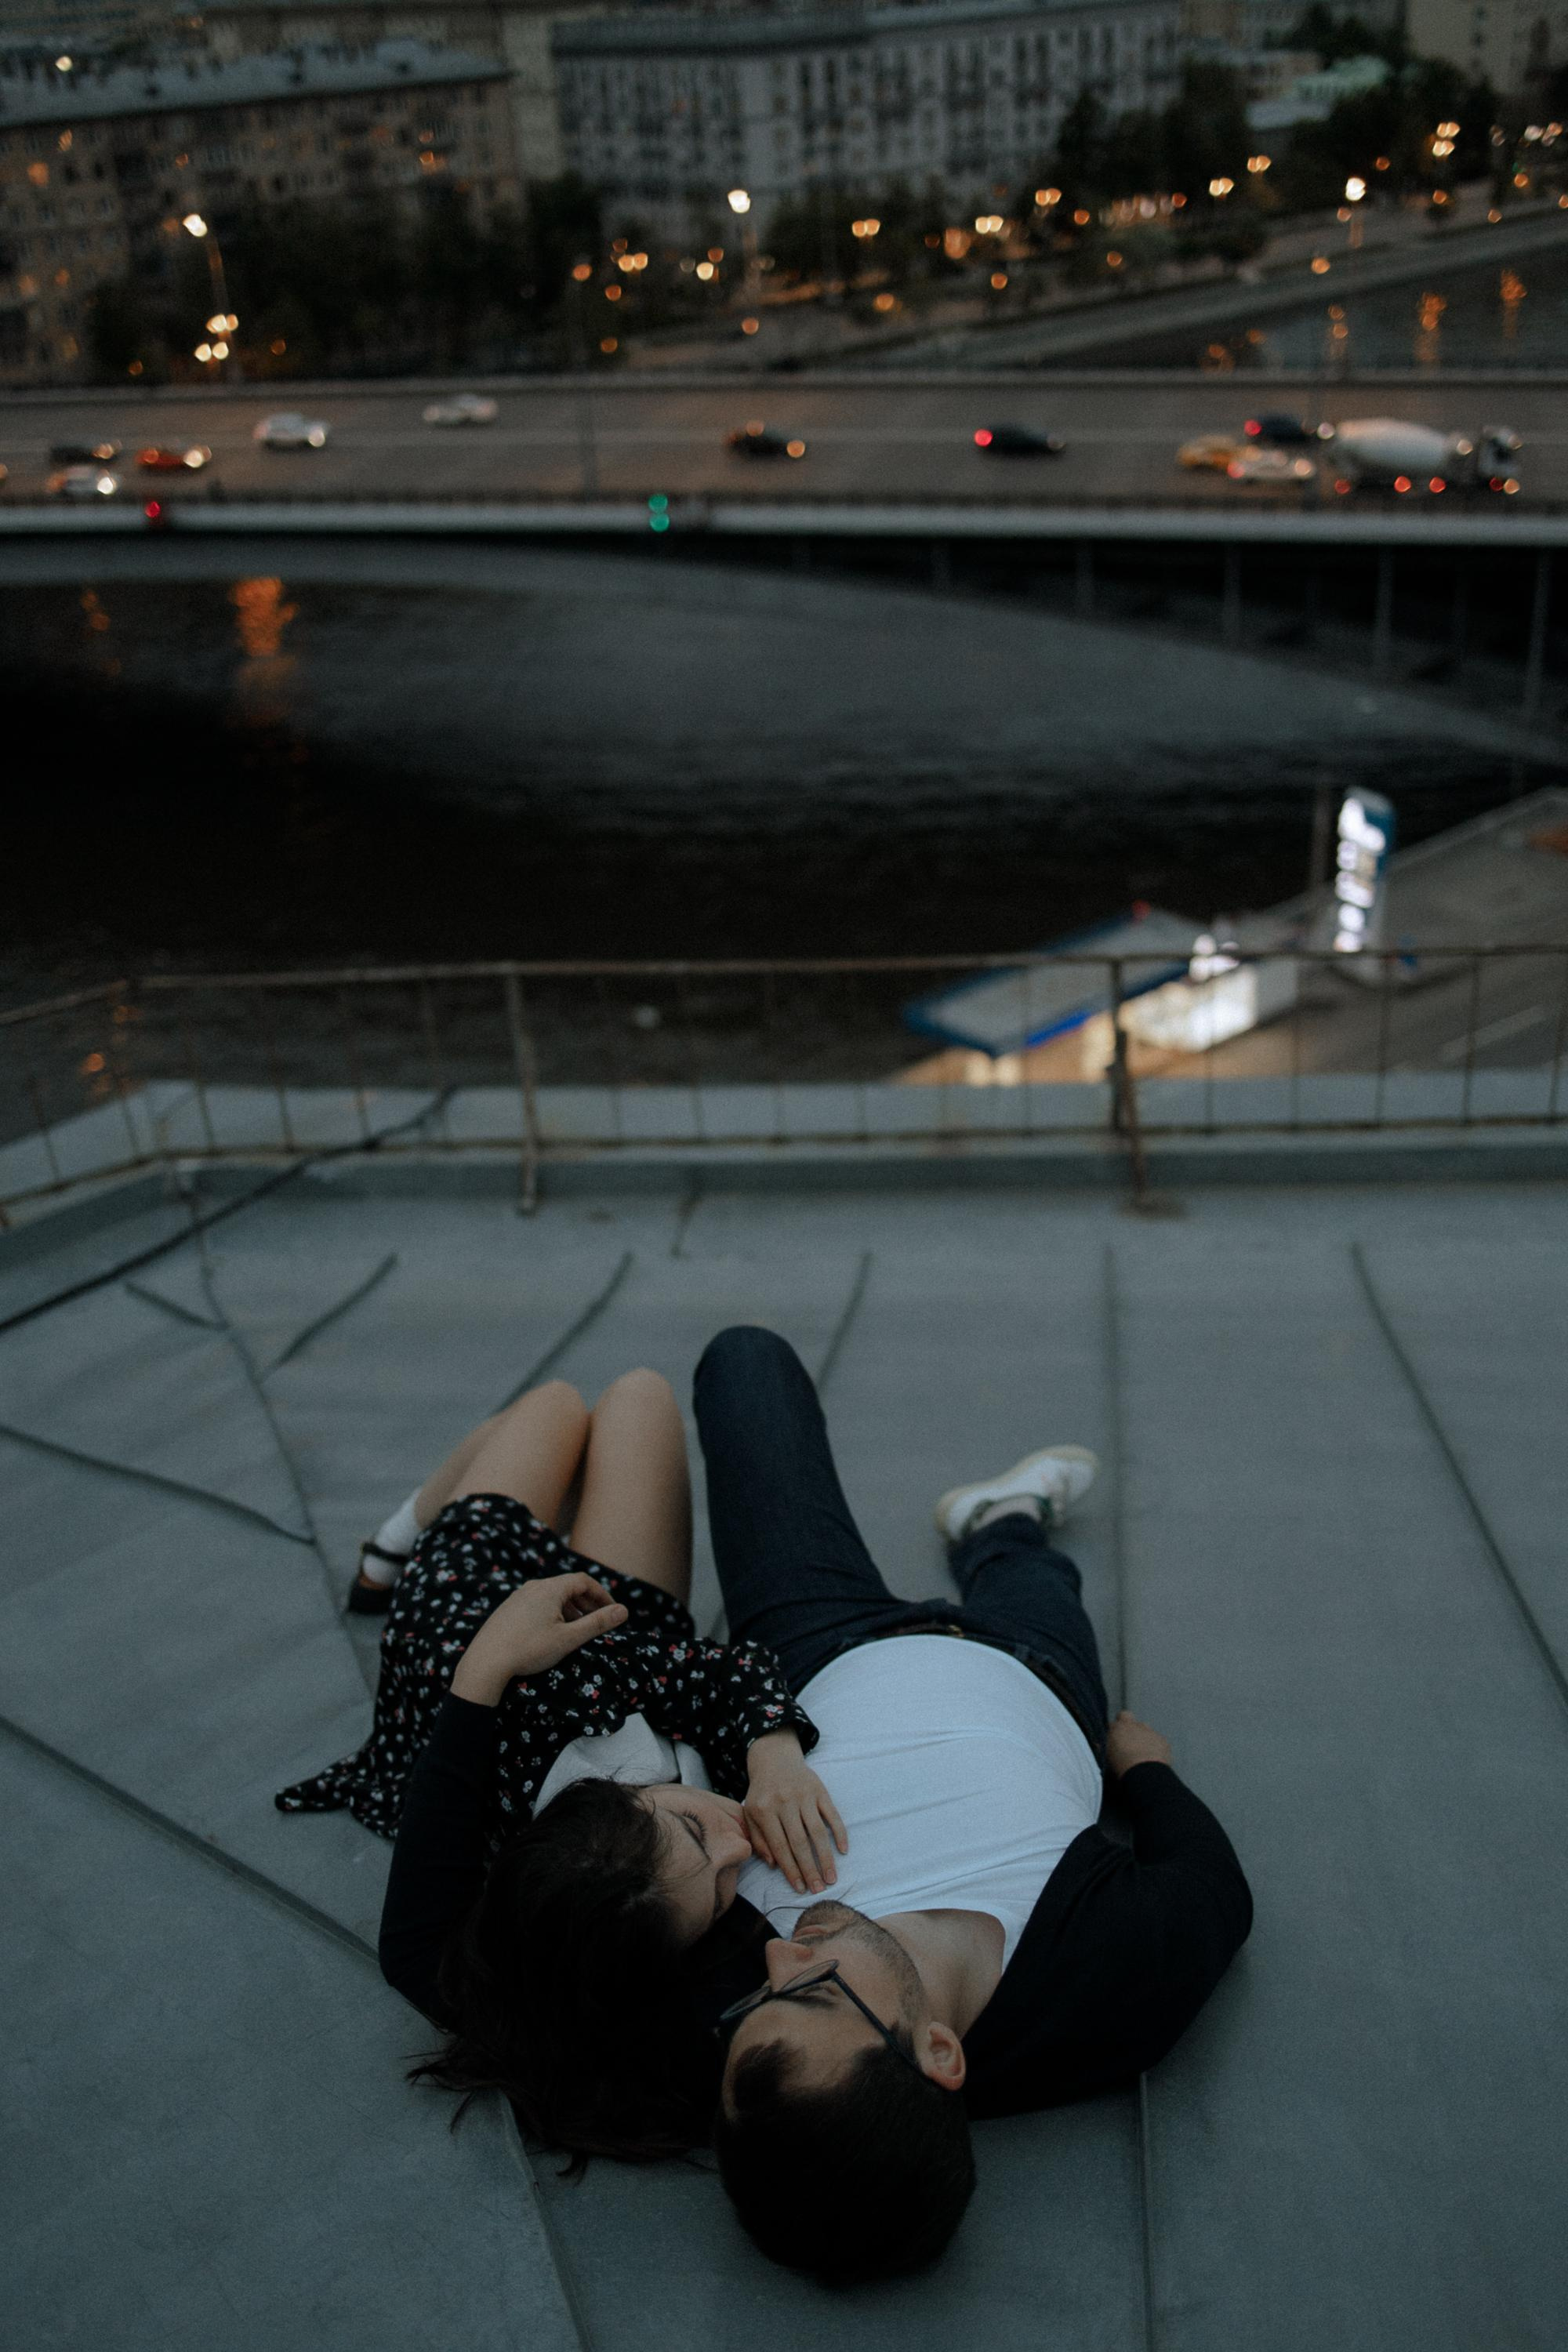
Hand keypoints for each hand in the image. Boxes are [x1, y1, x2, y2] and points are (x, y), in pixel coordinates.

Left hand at [450, 1573, 627, 1707]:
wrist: (485, 1663)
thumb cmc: (529, 1650)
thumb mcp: (568, 1639)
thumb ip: (597, 1623)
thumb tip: (624, 1611)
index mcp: (549, 1588)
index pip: (583, 1581)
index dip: (601, 1595)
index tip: (612, 1612)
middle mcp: (533, 1586)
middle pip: (567, 1586)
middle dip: (586, 1603)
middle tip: (598, 1621)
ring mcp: (517, 1597)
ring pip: (551, 1596)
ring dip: (569, 1609)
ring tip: (577, 1630)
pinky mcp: (507, 1609)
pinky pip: (536, 1604)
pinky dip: (552, 1613)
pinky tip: (551, 1633)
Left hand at [744, 1731, 848, 1895]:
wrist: (774, 1758)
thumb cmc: (762, 1793)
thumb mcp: (750, 1813)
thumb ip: (758, 1839)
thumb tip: (773, 1864)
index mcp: (764, 1810)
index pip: (780, 1846)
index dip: (791, 1870)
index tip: (800, 1889)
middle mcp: (784, 1802)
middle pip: (800, 1842)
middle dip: (810, 1869)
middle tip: (819, 1890)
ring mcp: (804, 1795)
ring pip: (817, 1832)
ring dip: (826, 1857)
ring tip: (831, 1878)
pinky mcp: (819, 1790)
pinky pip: (832, 1814)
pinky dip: (839, 1832)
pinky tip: (843, 1850)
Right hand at [1105, 1709, 1172, 1777]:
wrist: (1144, 1774)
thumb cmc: (1120, 1766)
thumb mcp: (1106, 1756)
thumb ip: (1106, 1746)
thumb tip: (1103, 1744)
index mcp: (1119, 1727)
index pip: (1119, 1717)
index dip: (1118, 1726)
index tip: (1117, 1736)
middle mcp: (1135, 1725)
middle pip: (1131, 1720)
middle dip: (1130, 1728)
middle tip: (1129, 1743)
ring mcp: (1151, 1732)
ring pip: (1146, 1731)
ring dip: (1143, 1738)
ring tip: (1142, 1755)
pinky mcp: (1163, 1742)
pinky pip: (1159, 1742)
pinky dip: (1156, 1748)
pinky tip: (1154, 1761)